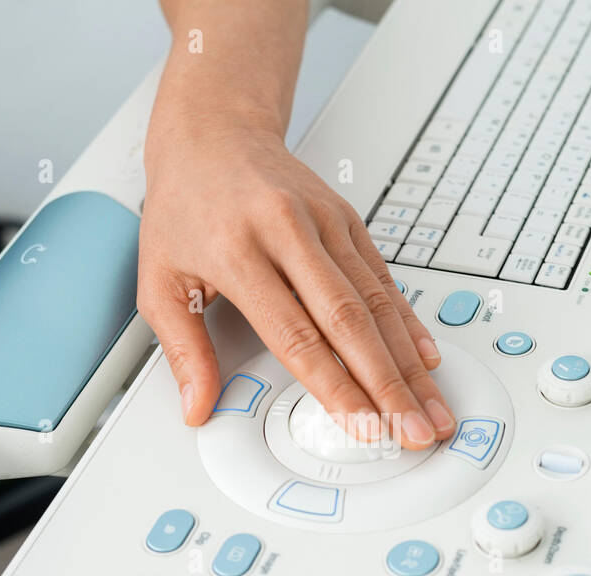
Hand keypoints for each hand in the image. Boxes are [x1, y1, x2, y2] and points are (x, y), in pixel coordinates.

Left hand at [137, 122, 455, 449]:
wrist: (213, 130)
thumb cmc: (185, 205)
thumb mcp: (159, 278)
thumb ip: (181, 350)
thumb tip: (198, 406)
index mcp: (238, 251)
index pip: (297, 335)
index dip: (335, 386)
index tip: (361, 425)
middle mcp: (289, 232)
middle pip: (350, 322)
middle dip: (388, 386)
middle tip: (413, 431)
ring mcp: (325, 223)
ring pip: (378, 303)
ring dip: (409, 364)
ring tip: (430, 409)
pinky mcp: (349, 219)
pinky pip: (386, 279)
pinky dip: (409, 324)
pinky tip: (427, 359)